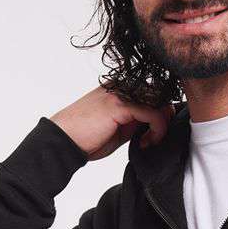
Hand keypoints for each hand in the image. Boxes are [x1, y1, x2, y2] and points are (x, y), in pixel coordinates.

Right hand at [50, 85, 175, 160]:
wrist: (63, 141)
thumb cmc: (87, 138)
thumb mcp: (120, 128)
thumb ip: (137, 121)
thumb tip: (159, 122)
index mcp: (119, 88)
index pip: (153, 93)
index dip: (161, 114)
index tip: (153, 136)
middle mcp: (121, 85)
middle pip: (159, 95)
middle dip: (164, 119)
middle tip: (153, 140)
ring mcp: (120, 92)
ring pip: (159, 103)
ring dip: (161, 126)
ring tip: (147, 142)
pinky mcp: (120, 104)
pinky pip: (153, 113)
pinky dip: (156, 130)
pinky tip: (145, 143)